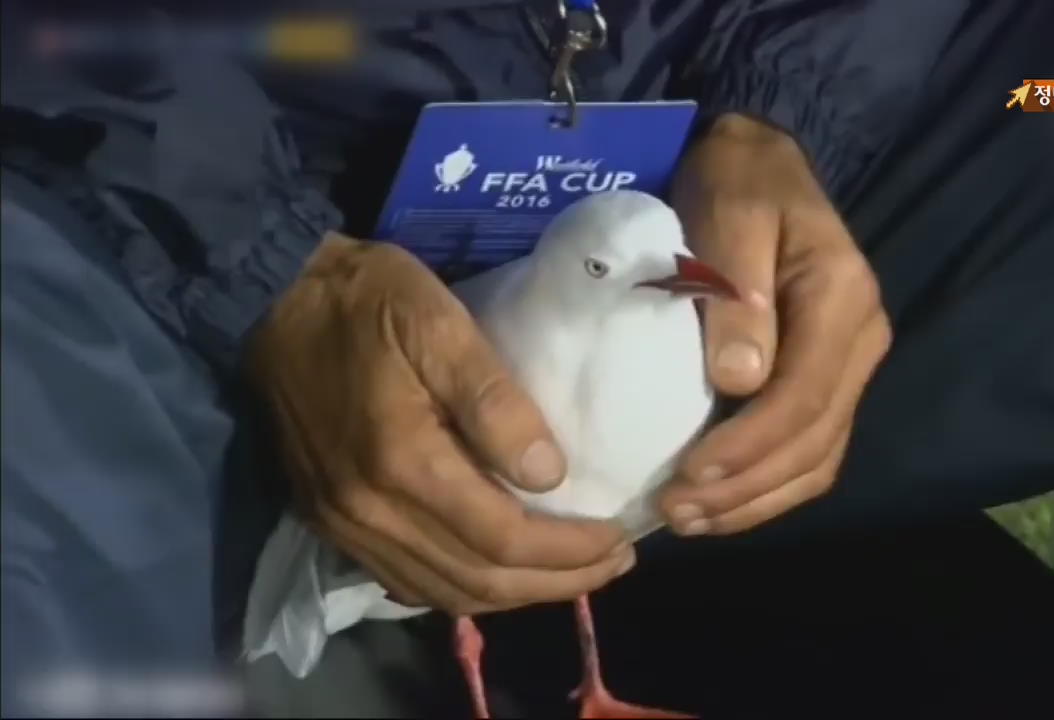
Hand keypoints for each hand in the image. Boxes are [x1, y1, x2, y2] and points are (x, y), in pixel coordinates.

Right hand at [248, 233, 633, 613]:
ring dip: (514, 595)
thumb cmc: (367, 301)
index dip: (569, 552)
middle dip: (556, 583)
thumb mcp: (440, 323)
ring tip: (570, 574)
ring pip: (443, 593)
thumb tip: (549, 475)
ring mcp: (343, 525)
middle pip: (479, 581)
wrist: (271, 299)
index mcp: (402, 464)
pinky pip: (407, 581)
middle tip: (612, 563)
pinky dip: (463, 589)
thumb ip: (495, 402)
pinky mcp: (329, 521)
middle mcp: (369, 513)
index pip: (503, 539)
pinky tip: (499, 572)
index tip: (619, 539)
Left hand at [660, 114, 891, 535]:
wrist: (758, 159)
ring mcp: (848, 364)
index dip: (747, 449)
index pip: (803, 398)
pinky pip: (808, 449)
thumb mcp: (729, 216)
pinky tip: (719, 500)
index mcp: (842, 300)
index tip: (686, 477)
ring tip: (691, 521)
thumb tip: (738, 382)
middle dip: (746, 489)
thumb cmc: (737, 181)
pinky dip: (765, 485)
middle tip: (677, 514)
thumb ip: (735, 293)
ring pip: (816, 458)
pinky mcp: (826, 377)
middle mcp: (860, 341)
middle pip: (814, 442)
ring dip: (755, 500)